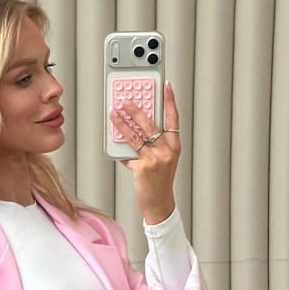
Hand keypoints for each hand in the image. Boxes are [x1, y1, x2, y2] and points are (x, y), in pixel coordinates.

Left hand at [109, 81, 180, 222]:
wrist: (159, 203)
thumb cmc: (161, 181)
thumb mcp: (164, 160)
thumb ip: (155, 144)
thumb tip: (137, 127)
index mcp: (174, 146)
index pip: (173, 118)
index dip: (170, 101)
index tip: (167, 85)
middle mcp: (167, 151)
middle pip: (150, 124)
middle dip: (136, 110)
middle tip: (126, 100)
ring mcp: (155, 160)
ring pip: (135, 137)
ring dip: (122, 124)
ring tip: (114, 114)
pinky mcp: (142, 169)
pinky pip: (128, 154)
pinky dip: (120, 149)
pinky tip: (114, 141)